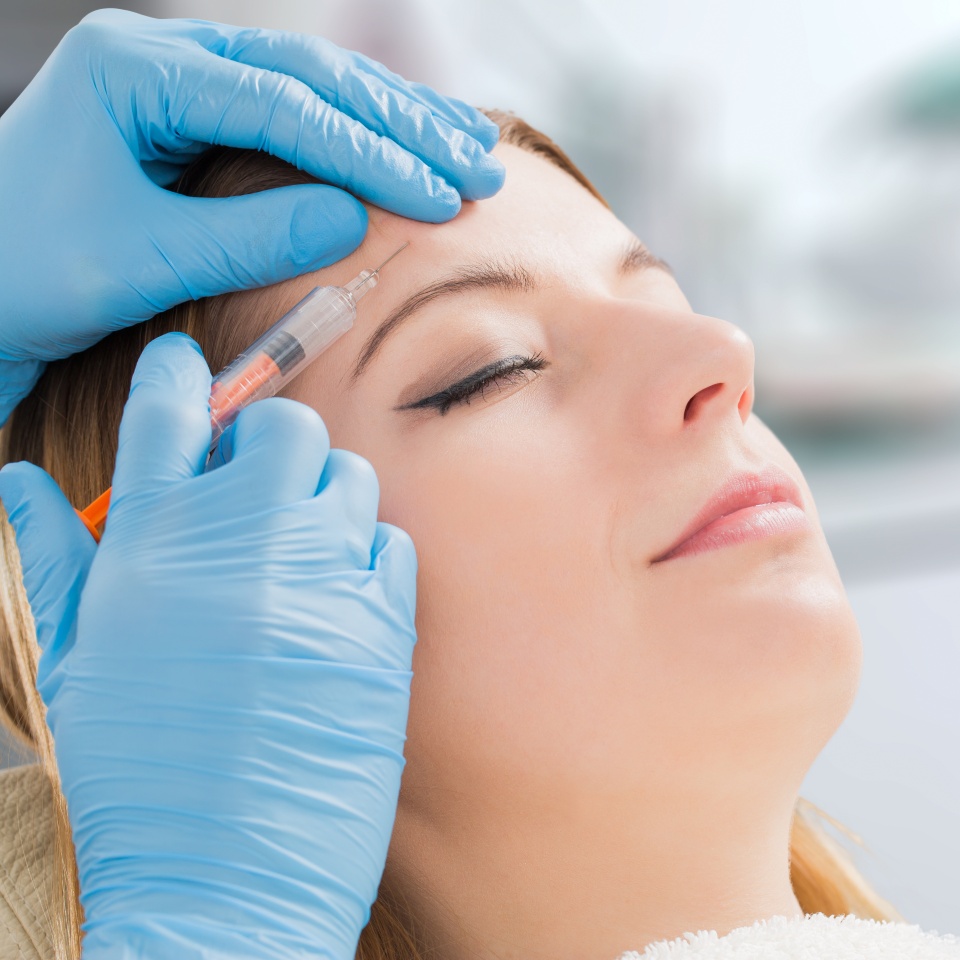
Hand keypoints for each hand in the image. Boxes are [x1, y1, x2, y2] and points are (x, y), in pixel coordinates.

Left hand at [0, 8, 503, 423]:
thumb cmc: (32, 271)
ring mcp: (181, 78)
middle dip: (400, 127)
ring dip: (392, 122)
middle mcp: (162, 54)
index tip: (436, 194)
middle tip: (476, 167)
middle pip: (309, 77)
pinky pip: (293, 112)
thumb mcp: (143, 258)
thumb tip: (355, 218)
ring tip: (469, 150)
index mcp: (135, 68)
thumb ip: (251, 235)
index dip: (368, 153)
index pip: (282, 104)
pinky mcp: (196, 113)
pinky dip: (355, 134)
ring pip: (310, 86)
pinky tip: (407, 145)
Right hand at [0, 333, 417, 959]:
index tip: (187, 373)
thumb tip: (20, 480)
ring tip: (296, 548)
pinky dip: (367, 553)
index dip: (178, 377)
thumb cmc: (137, 775)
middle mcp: (246, 538)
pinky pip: (391, 541)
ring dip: (322, 495)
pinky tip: (338, 597)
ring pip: (347, 473)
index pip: (168, 409)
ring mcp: (324, 575)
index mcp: (154, 539)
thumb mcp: (76, 661)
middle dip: (267, 440)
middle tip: (253, 486)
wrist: (221, 881)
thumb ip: (58, 556)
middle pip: (281, 423)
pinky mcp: (384, 621)